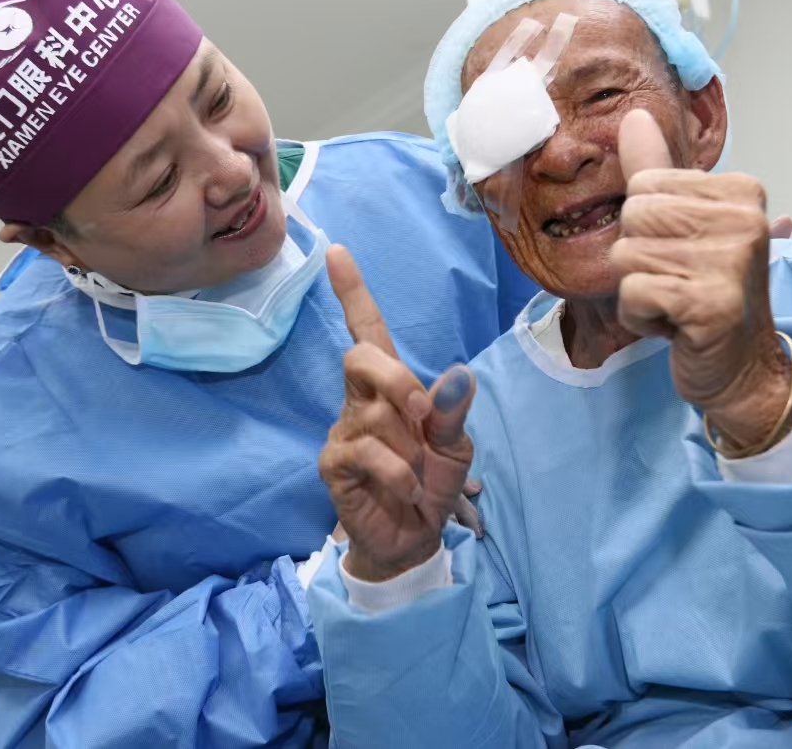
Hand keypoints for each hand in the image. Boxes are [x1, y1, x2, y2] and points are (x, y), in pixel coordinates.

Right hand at [319, 245, 477, 581]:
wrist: (416, 538)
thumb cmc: (431, 483)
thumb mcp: (455, 447)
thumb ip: (453, 413)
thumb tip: (458, 374)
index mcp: (391, 388)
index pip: (368, 330)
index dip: (353, 292)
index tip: (336, 252)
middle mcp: (361, 402)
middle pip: (360, 357)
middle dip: (396, 380)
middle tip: (424, 416)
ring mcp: (343, 432)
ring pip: (372, 413)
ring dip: (409, 447)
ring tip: (417, 474)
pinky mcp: (333, 466)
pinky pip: (364, 453)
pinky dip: (398, 473)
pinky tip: (408, 490)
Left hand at [610, 110, 791, 453]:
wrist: (743, 368)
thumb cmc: (707, 293)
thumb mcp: (684, 226)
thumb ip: (656, 170)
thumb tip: (633, 117)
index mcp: (740, 192)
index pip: (643, 185)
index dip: (645, 228)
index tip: (681, 254)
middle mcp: (743, 220)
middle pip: (632, 218)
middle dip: (638, 260)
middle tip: (677, 283)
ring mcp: (731, 262)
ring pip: (627, 257)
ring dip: (638, 292)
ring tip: (676, 303)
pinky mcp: (712, 304)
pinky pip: (633, 293)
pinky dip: (641, 317)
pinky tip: (675, 327)